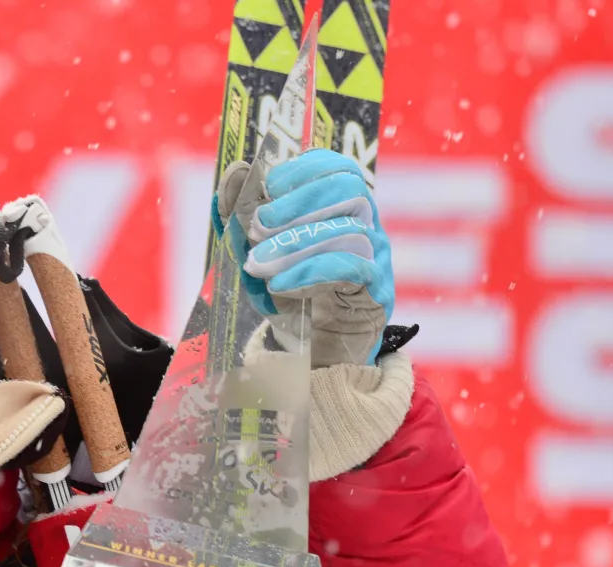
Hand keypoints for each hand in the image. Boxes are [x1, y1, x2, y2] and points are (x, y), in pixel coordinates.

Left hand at [214, 149, 394, 366]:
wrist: (312, 353)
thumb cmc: (290, 295)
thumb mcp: (256, 253)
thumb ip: (241, 215)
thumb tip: (235, 172)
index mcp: (341, 210)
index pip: (340, 168)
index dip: (307, 169)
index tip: (270, 186)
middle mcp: (366, 226)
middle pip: (350, 189)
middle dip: (299, 202)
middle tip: (258, 226)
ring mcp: (376, 258)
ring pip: (349, 230)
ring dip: (296, 243)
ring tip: (258, 263)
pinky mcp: (377, 292)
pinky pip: (351, 269)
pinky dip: (309, 273)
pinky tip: (279, 284)